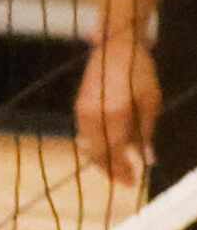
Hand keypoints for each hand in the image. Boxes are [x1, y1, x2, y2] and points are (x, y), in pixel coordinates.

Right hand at [75, 31, 158, 185]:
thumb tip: (148, 159)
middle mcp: (94, 116)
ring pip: (88, 145)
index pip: (115, 152)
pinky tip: (106, 150)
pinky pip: (84, 134)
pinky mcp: (78, 107)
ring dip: (101, 160)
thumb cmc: (140, 72)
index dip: (123, 170)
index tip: (132, 182)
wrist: (116, 48)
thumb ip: (146, 132)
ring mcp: (82, 111)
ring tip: (116, 169)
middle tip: (125, 181)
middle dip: (111, 170)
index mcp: (115, 115)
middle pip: (98, 153)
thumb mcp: (151, 102)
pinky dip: (95, 146)